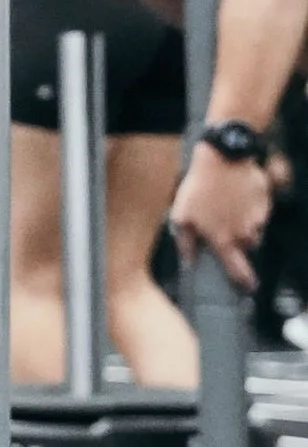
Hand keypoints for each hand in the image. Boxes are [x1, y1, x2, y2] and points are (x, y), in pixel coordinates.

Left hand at [170, 144, 270, 292]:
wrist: (223, 159)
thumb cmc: (198, 188)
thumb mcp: (181, 216)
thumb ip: (185, 243)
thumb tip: (188, 261)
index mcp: (223, 240)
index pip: (238, 270)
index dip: (245, 282)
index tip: (249, 288)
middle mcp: (244, 233)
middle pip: (247, 247)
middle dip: (238, 241)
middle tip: (224, 226)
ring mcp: (258, 217)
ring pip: (254, 228)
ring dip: (244, 223)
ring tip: (227, 206)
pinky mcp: (265, 202)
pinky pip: (260, 210)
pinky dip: (250, 206)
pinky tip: (236, 194)